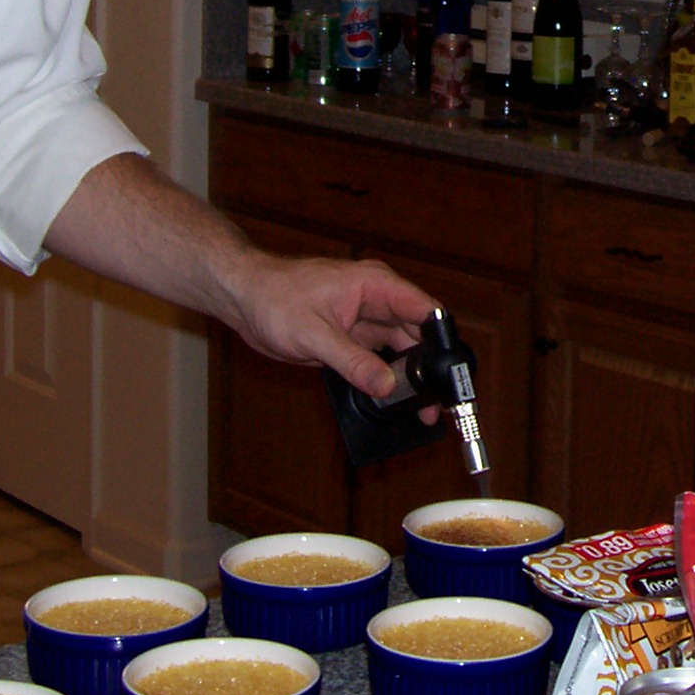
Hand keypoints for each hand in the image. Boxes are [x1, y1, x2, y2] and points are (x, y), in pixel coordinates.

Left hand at [220, 251, 439, 399]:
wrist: (243, 297)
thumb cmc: (274, 298)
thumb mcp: (314, 334)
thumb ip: (353, 361)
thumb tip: (386, 385)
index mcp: (375, 285)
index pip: (424, 310)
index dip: (443, 340)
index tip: (451, 373)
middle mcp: (377, 300)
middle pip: (417, 335)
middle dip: (428, 368)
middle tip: (436, 403)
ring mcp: (365, 320)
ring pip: (400, 350)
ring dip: (408, 378)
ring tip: (419, 409)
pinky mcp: (352, 337)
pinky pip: (377, 359)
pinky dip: (385, 378)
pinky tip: (390, 400)